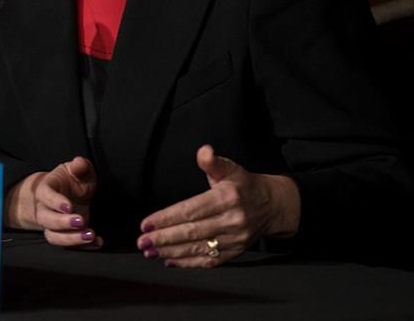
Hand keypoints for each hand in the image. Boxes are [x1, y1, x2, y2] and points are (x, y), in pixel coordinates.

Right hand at [5, 157, 101, 247]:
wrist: (63, 193)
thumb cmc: (70, 180)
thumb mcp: (76, 170)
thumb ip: (80, 167)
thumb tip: (79, 162)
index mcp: (46, 189)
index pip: (45, 195)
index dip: (55, 201)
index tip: (69, 206)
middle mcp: (44, 209)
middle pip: (46, 219)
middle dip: (63, 223)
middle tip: (81, 221)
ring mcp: (52, 225)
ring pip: (53, 236)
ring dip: (71, 238)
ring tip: (90, 235)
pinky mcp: (63, 235)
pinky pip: (68, 245)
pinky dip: (82, 246)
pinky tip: (97, 242)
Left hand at [136, 145, 299, 267]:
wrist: (273, 206)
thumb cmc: (244, 185)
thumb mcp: (230, 168)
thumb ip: (212, 162)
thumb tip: (204, 151)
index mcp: (227, 198)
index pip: (191, 210)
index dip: (167, 218)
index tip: (146, 223)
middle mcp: (232, 220)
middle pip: (192, 232)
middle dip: (164, 238)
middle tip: (142, 242)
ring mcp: (235, 239)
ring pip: (198, 248)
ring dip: (171, 252)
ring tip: (150, 252)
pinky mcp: (235, 252)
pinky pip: (210, 261)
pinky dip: (189, 263)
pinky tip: (170, 261)